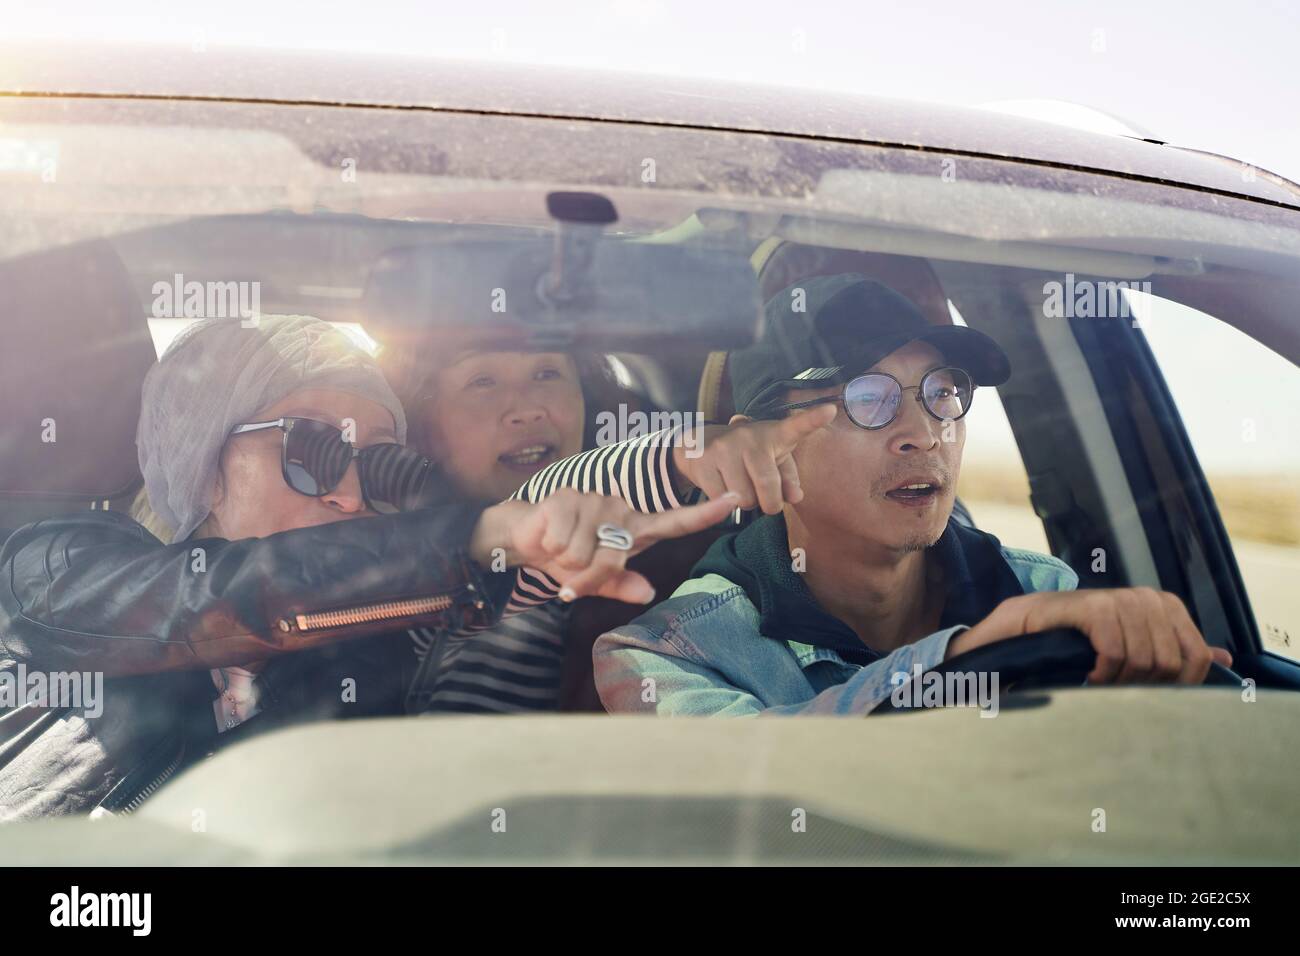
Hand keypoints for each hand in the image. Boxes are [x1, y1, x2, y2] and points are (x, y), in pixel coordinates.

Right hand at [469, 489, 739, 603]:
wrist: (526, 540)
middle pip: (614, 559)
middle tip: (572, 573)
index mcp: (634, 529)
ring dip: (568, 563)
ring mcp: (596, 501)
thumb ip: (621, 585)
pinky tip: (548, 536)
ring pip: (587, 554)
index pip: (677, 521)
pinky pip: (566, 543)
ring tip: (560, 549)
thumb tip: (648, 593)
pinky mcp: (568, 497)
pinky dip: (553, 549)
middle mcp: (620, 509)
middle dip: (587, 577)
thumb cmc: (567, 559)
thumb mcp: (595, 581)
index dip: (707, 512)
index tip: (737, 498)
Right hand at [671, 404, 836, 513]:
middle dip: (769, 503)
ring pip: (743, 499)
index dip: (812, 420)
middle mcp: (749, 437)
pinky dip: (725, 504)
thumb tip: (797, 496)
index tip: (830, 410)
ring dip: (744, 503)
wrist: (698, 445)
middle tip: (765, 501)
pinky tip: (721, 487)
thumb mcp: (773, 462)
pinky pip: (722, 500)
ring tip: (739, 487)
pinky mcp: (703, 462)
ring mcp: (724, 448)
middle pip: (767, 486)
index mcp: (774, 434)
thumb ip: (788, 480)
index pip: (796, 427)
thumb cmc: (748, 456)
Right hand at [945, 588, 1232, 683]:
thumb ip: (1173, 653)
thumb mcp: (1123, 655)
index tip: (1143, 694)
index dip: (1178, 684)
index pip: (1196, 653)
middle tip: (1112, 689)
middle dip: (1146, 686)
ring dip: (1121, 681)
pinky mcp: (1080, 606)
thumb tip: (1225, 659)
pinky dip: (1104, 667)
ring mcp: (1109, 599)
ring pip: (1147, 653)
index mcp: (1155, 608)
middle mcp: (1138, 598)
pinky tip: (1087, 675)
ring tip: (1097, 682)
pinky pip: (1113, 640)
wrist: (1002, 641)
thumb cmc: (1063, 651)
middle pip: (1174, 659)